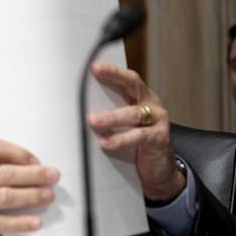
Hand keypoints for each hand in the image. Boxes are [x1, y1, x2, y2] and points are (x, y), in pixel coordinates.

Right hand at [0, 139, 59, 235]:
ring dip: (32, 195)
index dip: (19, 152)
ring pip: (5, 196)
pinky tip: (36, 222)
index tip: (37, 160)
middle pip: (4, 173)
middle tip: (53, 176)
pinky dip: (21, 222)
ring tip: (49, 196)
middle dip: (34, 174)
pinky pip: (0, 223)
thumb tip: (27, 164)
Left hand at [87, 62, 184, 201]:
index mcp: (139, 97)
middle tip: (91, 79)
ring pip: (133, 114)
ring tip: (93, 121)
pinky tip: (106, 143)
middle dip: (113, 78)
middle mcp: (150, 104)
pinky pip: (139, 137)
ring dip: (111, 117)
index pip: (125, 78)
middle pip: (132, 86)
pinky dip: (121, 139)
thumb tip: (76, 109)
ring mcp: (157, 120)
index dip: (111, 71)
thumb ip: (106, 113)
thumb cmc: (135, 143)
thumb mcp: (121, 124)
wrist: (158, 168)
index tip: (93, 66)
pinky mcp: (159, 138)